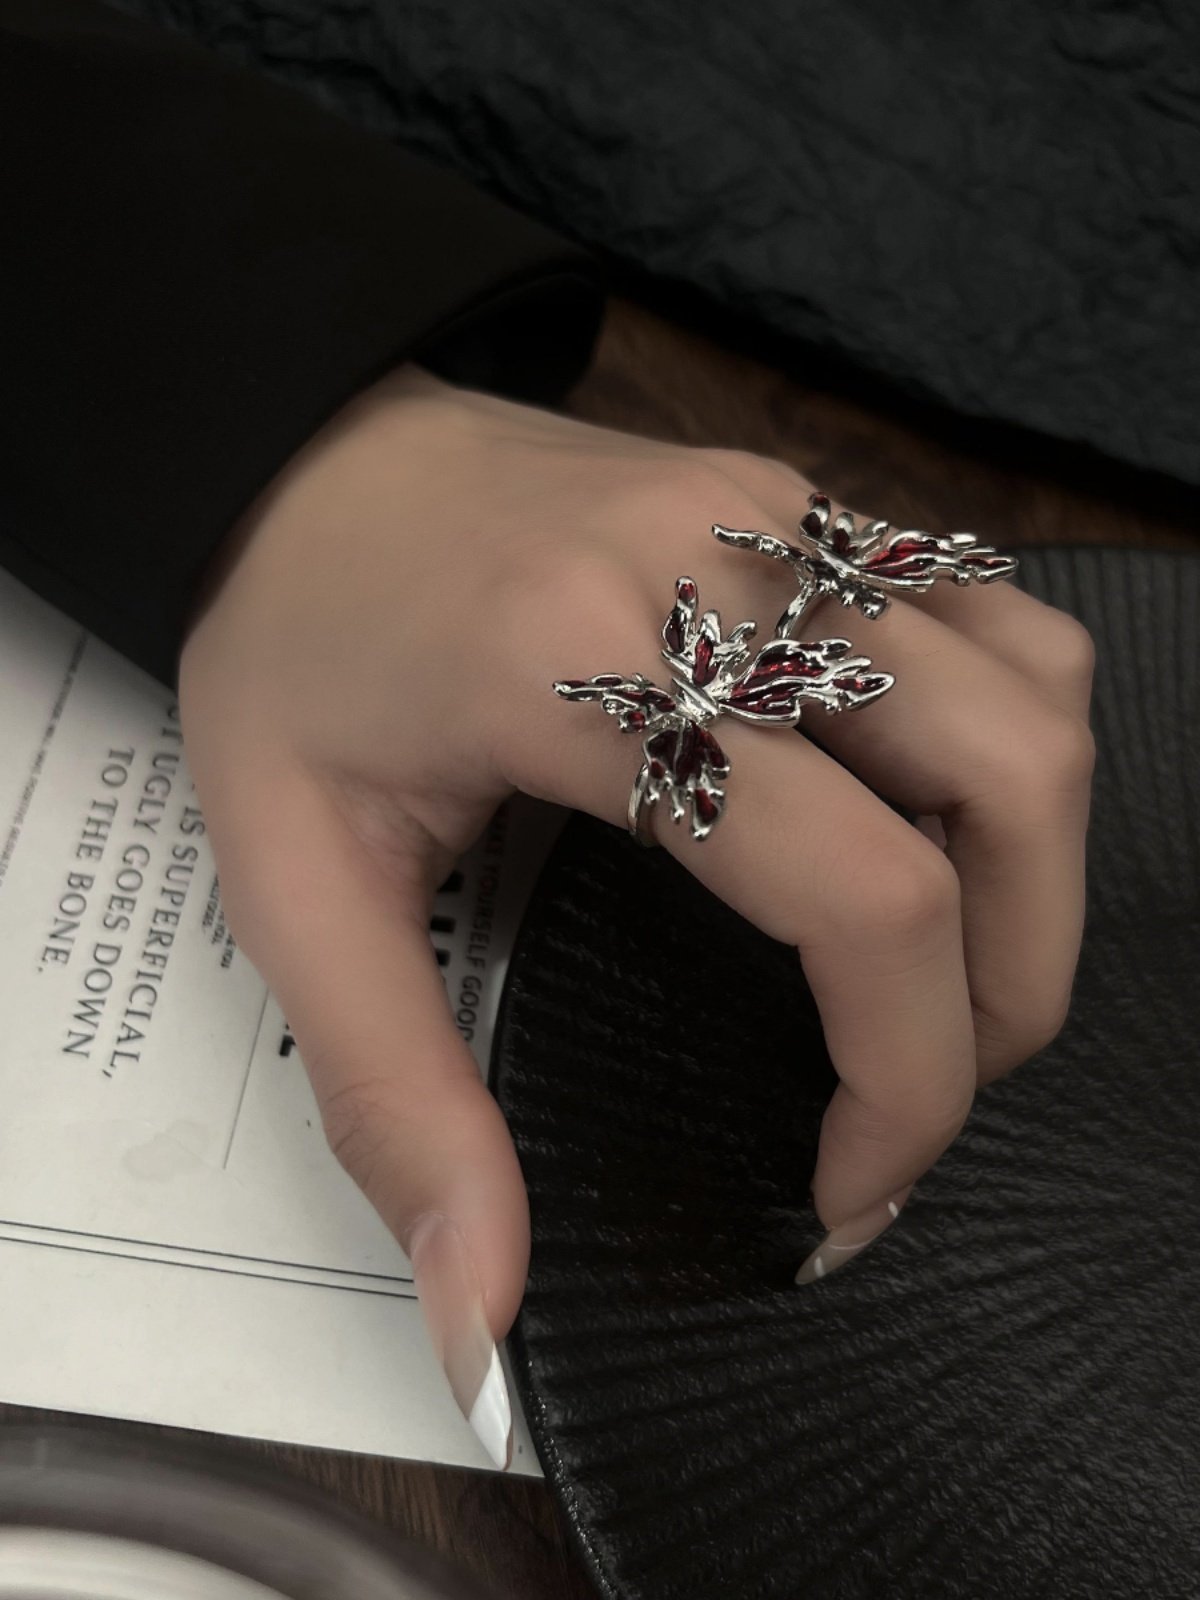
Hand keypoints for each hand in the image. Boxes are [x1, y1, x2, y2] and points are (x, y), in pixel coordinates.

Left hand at [178, 363, 1093, 1462]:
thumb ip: (396, 1102)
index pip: (858, 889)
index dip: (906, 1078)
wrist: (297, 459)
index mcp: (587, 673)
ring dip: (1034, 870)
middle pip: (1003, 785)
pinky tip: (938, 823)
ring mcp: (783, 514)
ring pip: (1034, 695)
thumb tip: (482, 1317)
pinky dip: (1011, 744)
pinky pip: (992, 610)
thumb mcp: (294, 890)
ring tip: (947, 979)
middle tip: (918, 1095)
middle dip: (1009, 991)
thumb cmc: (285, 658)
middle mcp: (725, 570)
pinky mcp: (805, 497)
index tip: (848, 1186)